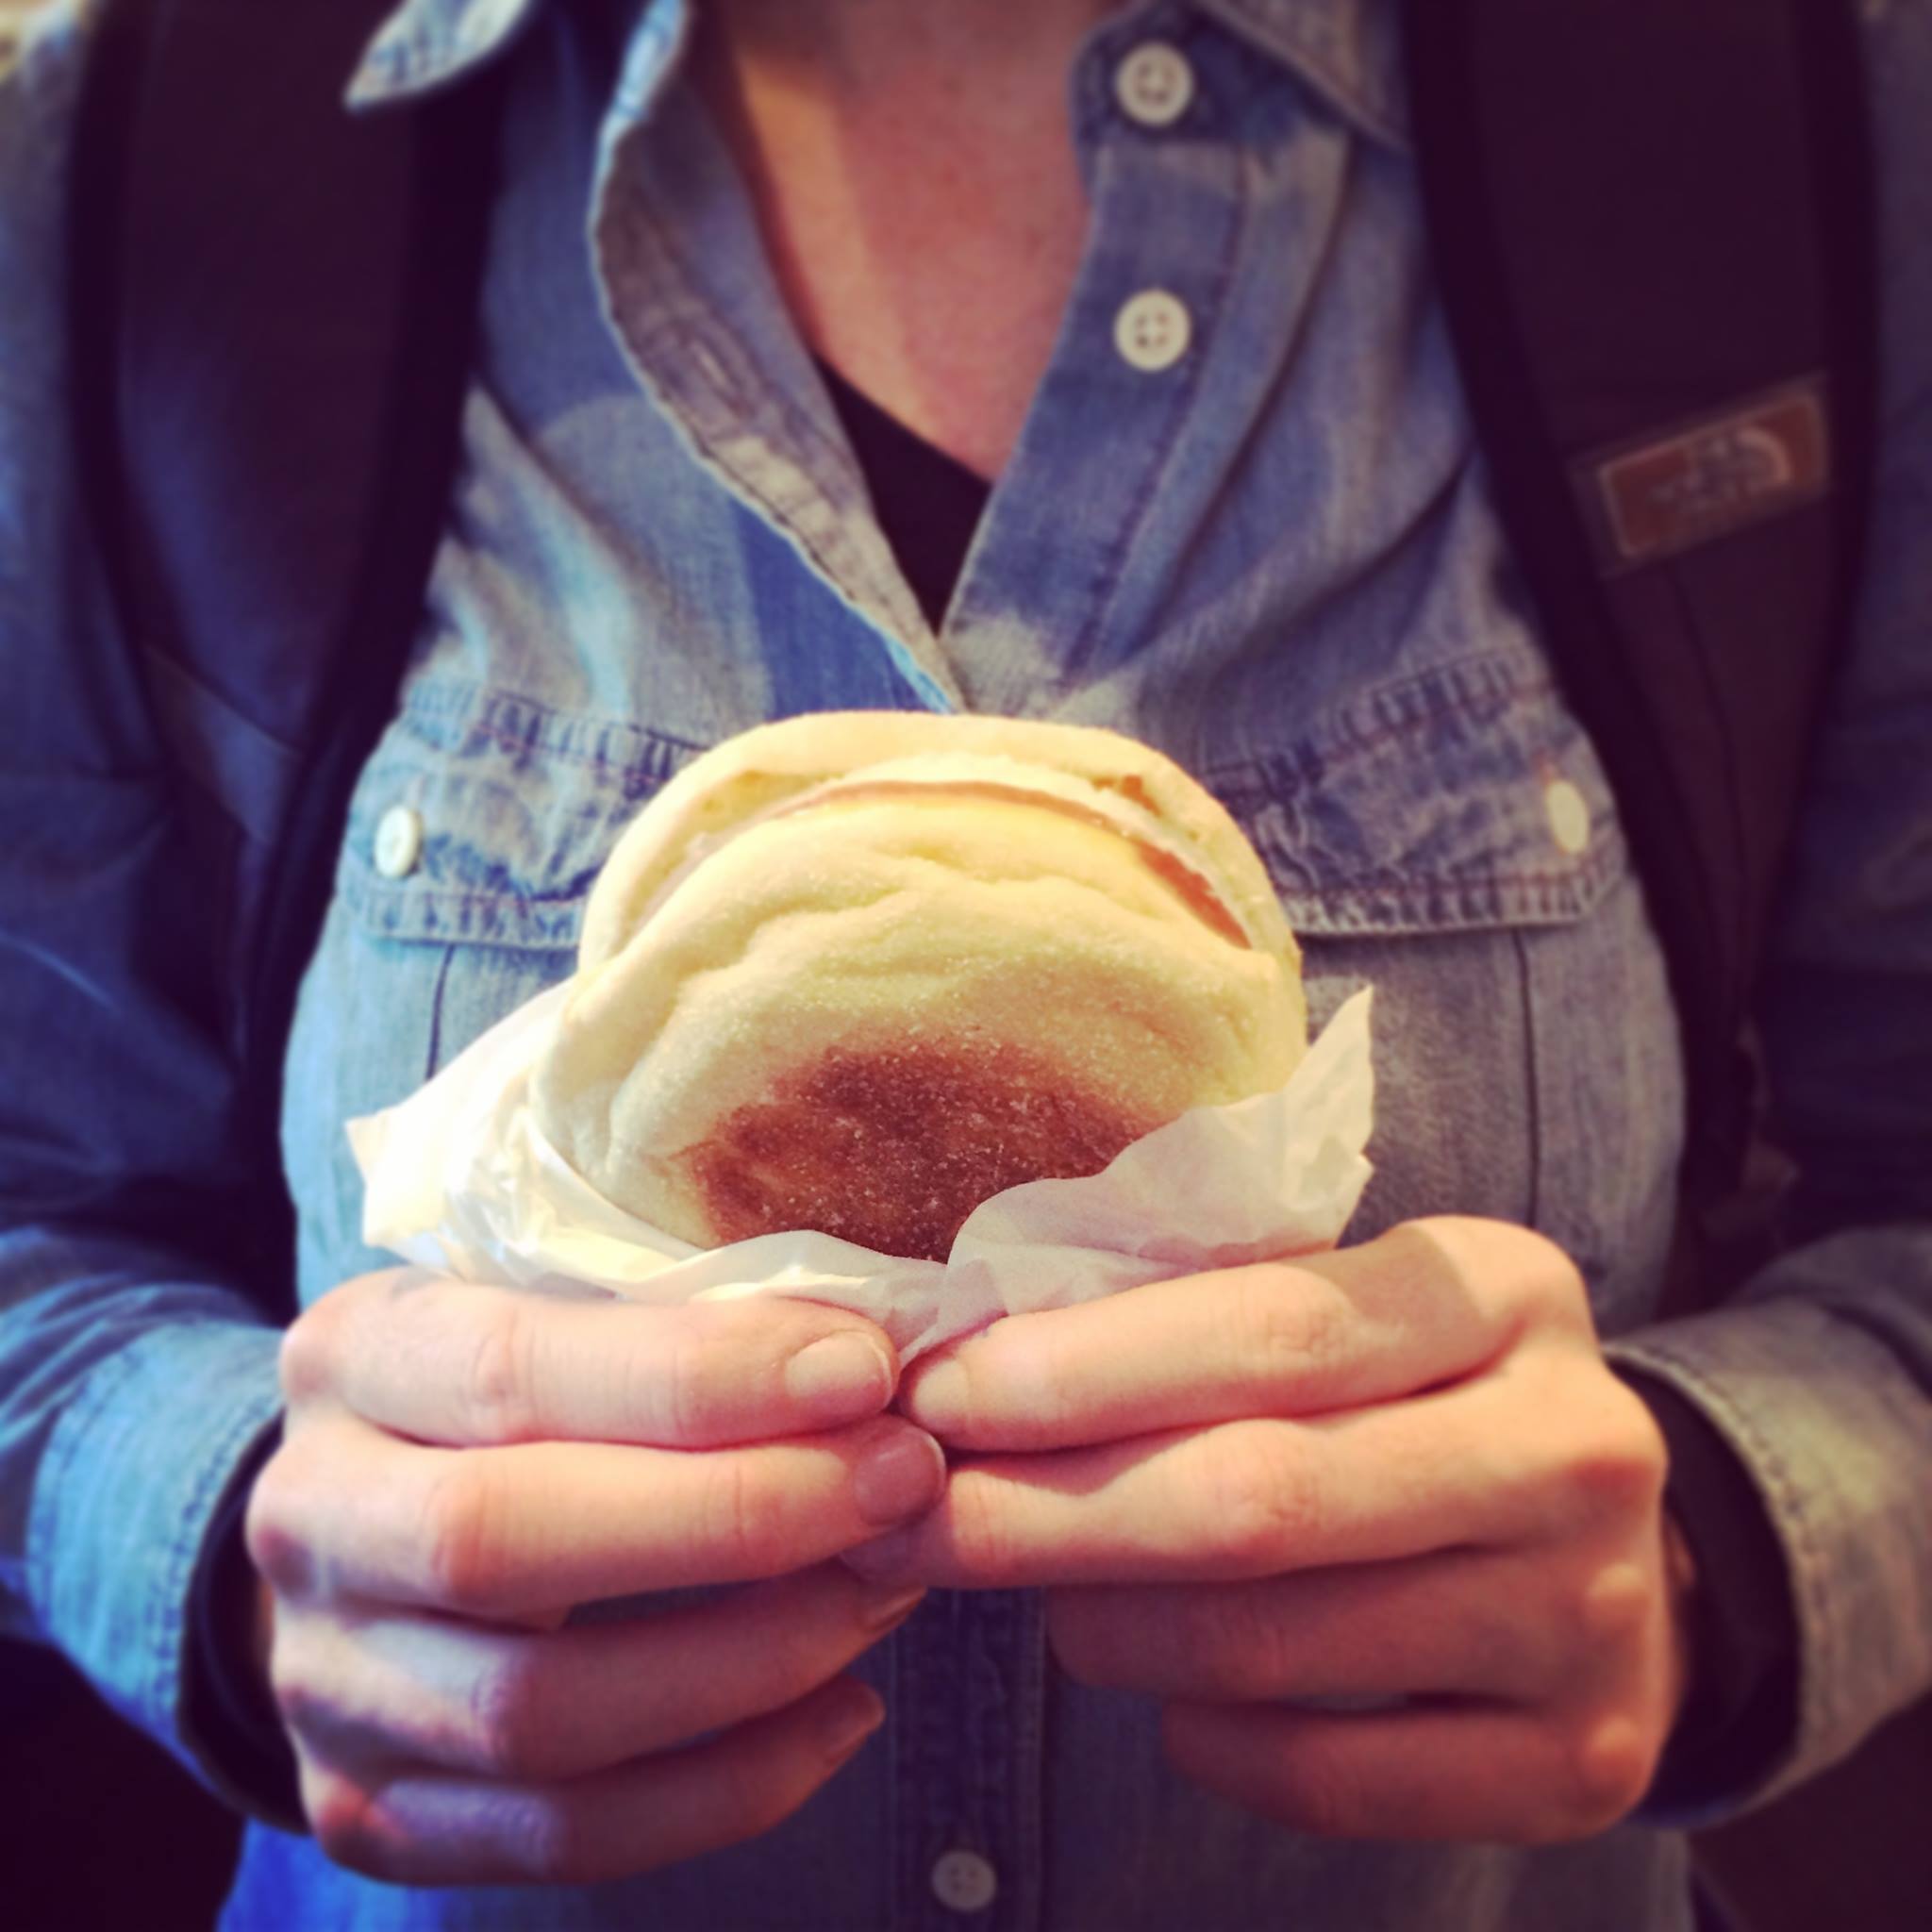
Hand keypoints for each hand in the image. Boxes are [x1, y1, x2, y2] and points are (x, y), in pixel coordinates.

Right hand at [245, 1267, 943, 1884]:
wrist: (367, 1521)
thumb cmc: (516, 1387)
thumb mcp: (557, 1306)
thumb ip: (673, 1320)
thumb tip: (865, 1355)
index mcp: (351, 1356)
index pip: (511, 1369)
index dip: (697, 1378)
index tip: (861, 1370)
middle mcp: (308, 1520)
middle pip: (502, 1544)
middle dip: (735, 1516)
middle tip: (903, 1481)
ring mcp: (325, 1686)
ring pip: (534, 1715)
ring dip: (750, 1661)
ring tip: (887, 1591)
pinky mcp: (374, 1813)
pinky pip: (563, 1836)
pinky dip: (729, 1787)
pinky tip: (845, 1712)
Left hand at [860, 1217, 1690, 1843]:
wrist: (1607, 1554)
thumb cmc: (1416, 1400)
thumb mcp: (1353, 1311)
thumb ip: (1205, 1320)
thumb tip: (972, 1372)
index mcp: (1507, 1291)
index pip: (1275, 1328)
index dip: (1087, 1368)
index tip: (942, 1392)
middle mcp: (1572, 1447)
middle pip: (1264, 1494)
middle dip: (1049, 1510)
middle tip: (916, 1517)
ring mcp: (1590, 1617)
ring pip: (1278, 1642)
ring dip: (1104, 1623)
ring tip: (1029, 1591)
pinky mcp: (1580, 1766)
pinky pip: (1332, 1779)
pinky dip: (1206, 1739)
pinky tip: (1160, 1692)